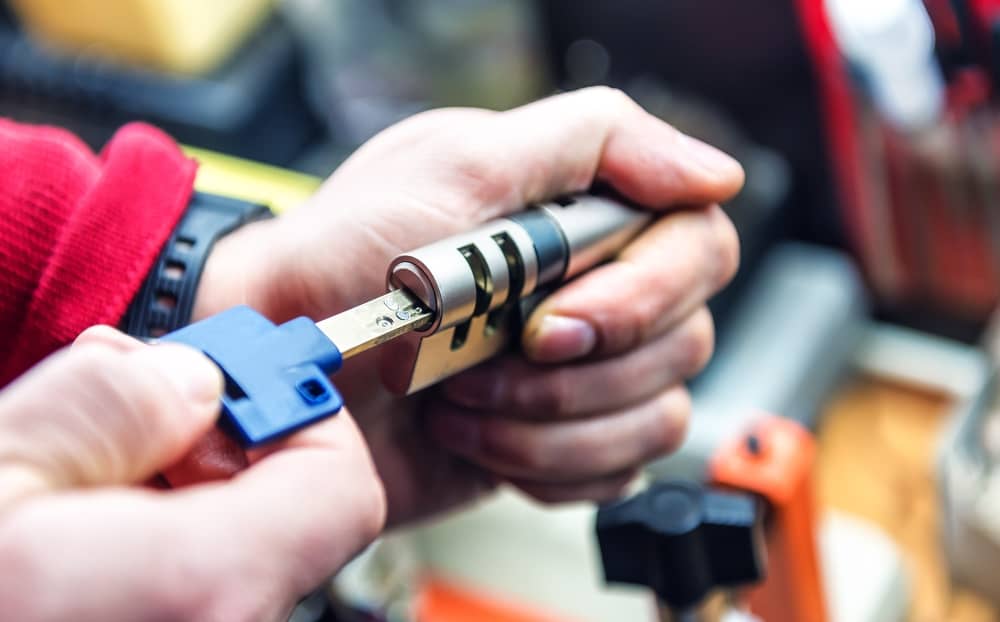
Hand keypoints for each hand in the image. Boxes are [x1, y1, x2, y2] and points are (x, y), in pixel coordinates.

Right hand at [0, 327, 383, 620]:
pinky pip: (192, 613)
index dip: (296, 419)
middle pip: (284, 528)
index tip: (230, 389)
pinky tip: (63, 564)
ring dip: (170, 517)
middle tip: (118, 434)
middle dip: (214, 462)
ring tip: (65, 503)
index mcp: (199, 592)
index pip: (342, 489)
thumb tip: (190, 380)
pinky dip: (150, 574)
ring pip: (231, 572)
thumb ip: (102, 410)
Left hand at [194, 87, 742, 524]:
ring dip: (548, 424)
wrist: (285, 368)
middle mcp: (591, 290)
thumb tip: (715, 175)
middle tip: (492, 357)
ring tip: (461, 399)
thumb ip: (595, 141)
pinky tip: (478, 439)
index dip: (646, 294)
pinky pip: (614, 473)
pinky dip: (543, 466)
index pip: (697, 248)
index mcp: (581, 218)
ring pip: (655, 417)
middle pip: (686, 341)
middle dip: (576, 372)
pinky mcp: (557, 442)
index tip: (556, 320)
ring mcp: (577, 374)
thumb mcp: (457, 162)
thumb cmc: (343, 260)